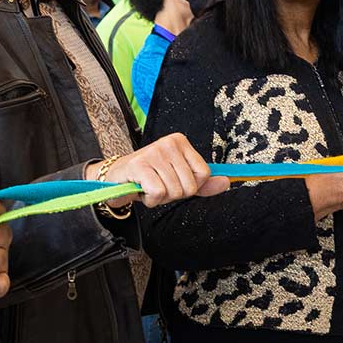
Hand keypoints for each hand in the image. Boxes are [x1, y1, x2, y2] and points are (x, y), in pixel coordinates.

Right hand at [97, 133, 228, 207]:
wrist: (116, 178)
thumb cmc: (149, 178)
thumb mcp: (179, 178)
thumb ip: (203, 183)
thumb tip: (227, 183)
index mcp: (181, 142)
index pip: (204, 174)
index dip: (190, 186)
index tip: (173, 180)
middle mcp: (168, 143)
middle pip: (190, 186)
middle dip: (174, 194)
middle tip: (158, 185)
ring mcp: (154, 152)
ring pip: (174, 191)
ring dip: (161, 198)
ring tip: (149, 186)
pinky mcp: (140, 166)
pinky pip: (158, 193)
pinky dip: (151, 200)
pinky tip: (142, 190)